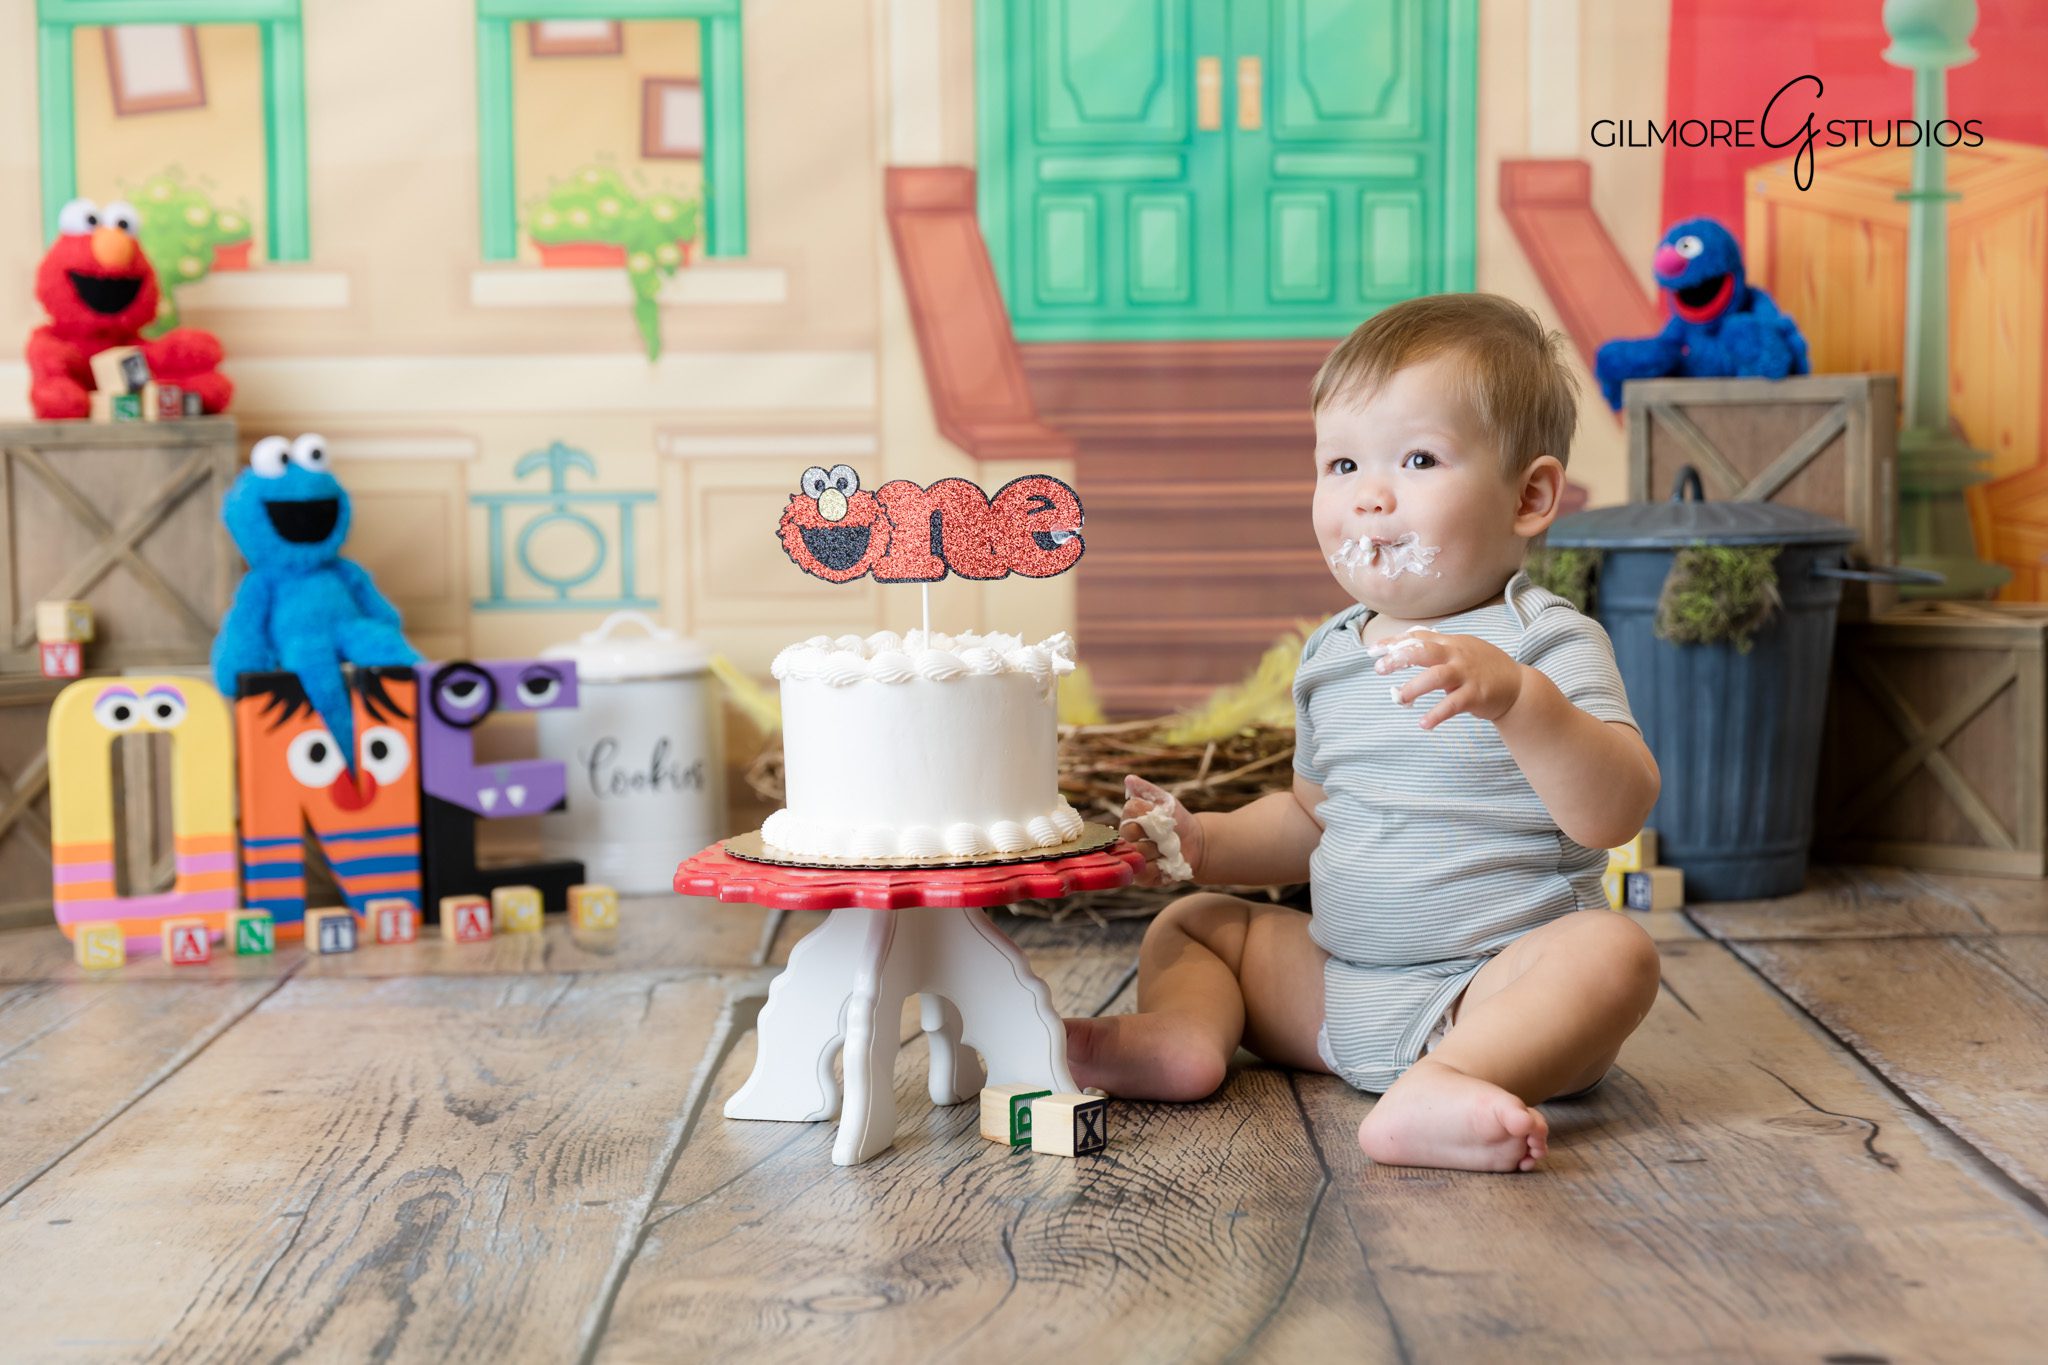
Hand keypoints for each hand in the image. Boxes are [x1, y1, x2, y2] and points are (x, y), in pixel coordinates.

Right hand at [1119, 774, 1203, 886]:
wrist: (1195, 843)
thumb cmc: (1177, 819)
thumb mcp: (1166, 801)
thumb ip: (1147, 790)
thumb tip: (1129, 779)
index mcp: (1128, 820)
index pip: (1129, 812)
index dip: (1146, 813)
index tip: (1158, 815)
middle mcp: (1126, 840)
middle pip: (1130, 835)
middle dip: (1153, 833)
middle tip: (1166, 834)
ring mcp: (1132, 859)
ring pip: (1137, 855)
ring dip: (1158, 851)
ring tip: (1167, 849)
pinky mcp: (1142, 877)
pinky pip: (1143, 874)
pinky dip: (1158, 868)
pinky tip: (1166, 862)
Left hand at [1374, 629, 1527, 730]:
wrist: (1518, 687)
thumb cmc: (1483, 669)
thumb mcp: (1461, 650)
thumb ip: (1436, 647)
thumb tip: (1404, 645)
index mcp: (1451, 643)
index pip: (1418, 637)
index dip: (1394, 642)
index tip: (1373, 650)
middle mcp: (1457, 655)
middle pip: (1423, 650)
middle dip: (1398, 657)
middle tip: (1379, 669)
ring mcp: (1466, 674)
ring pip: (1435, 677)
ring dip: (1413, 688)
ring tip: (1398, 699)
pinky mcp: (1475, 695)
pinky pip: (1452, 705)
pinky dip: (1436, 715)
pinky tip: (1424, 724)